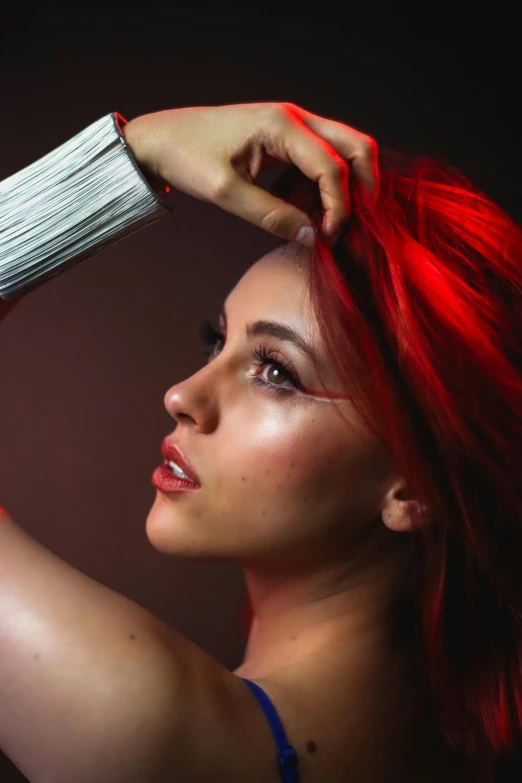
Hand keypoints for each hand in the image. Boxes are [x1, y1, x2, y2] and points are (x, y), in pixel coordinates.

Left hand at [123, 102, 377, 245]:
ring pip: (343, 151)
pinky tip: (301, 210)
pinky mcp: (285, 139)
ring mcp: (292, 126)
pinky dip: (321, 187)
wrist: (159, 140)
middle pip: (355, 147)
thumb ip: (271, 216)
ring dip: (343, 188)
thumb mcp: (226, 193)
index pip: (333, 166)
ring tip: (323, 223)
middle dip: (362, 188)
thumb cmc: (186, 158)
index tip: (328, 239)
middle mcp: (295, 118)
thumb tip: (311, 237)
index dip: (339, 207)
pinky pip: (320, 160)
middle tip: (351, 226)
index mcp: (282, 125)